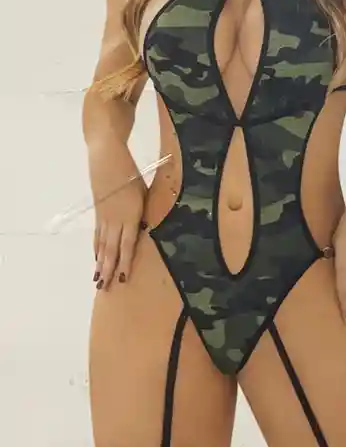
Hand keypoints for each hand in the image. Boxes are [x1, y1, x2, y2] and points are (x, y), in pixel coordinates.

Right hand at [89, 143, 146, 289]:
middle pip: (111, 249)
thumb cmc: (131, 171)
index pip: (128, 244)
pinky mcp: (98, 212)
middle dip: (108, 270)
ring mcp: (104, 216)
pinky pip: (97, 235)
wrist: (108, 157)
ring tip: (97, 280)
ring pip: (102, 244)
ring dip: (100, 263)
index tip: (123, 279)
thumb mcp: (144, 191)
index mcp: (131, 214)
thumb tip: (147, 227)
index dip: (125, 263)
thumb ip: (146, 210)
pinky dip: (96, 248)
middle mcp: (116, 219)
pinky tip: (96, 258)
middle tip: (104, 289)